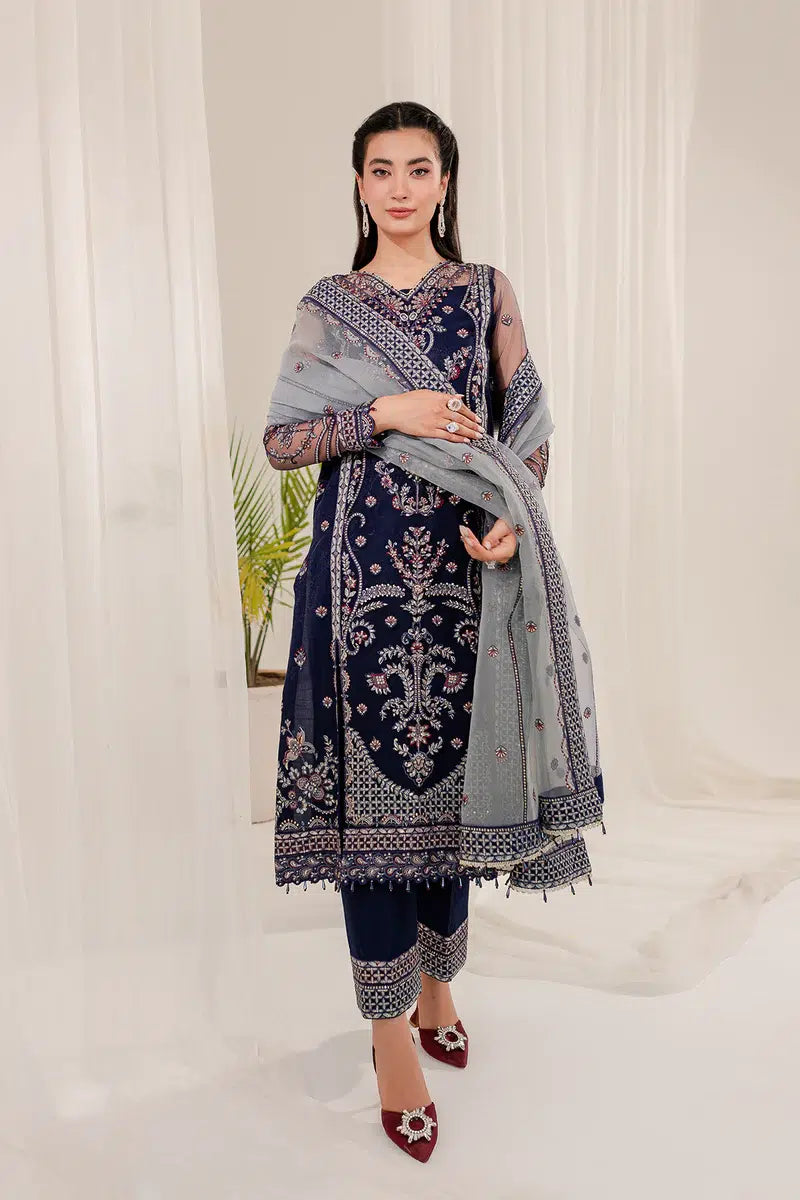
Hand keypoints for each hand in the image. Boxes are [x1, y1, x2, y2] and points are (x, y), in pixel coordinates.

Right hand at [370, 390, 484, 442]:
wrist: (394, 410)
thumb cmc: (408, 401)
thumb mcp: (427, 393)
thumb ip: (443, 396)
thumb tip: (458, 397)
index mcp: (439, 398)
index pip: (460, 406)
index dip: (471, 413)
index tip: (477, 418)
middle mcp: (439, 409)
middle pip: (461, 418)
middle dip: (473, 425)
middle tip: (481, 430)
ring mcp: (435, 421)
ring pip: (457, 427)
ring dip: (469, 432)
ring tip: (477, 436)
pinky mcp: (429, 431)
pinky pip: (447, 435)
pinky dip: (458, 438)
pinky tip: (465, 440)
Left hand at [458, 518, 516, 563]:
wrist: (513, 525)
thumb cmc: (510, 524)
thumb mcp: (503, 526)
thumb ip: (493, 536)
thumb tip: (485, 546)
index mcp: (506, 551)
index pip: (489, 555)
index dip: (477, 548)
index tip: (469, 539)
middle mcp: (500, 557)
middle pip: (481, 555)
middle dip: (470, 544)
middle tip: (464, 531)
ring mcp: (495, 556)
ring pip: (477, 554)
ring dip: (469, 544)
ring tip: (463, 531)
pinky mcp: (490, 553)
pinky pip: (478, 552)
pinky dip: (471, 545)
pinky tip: (466, 537)